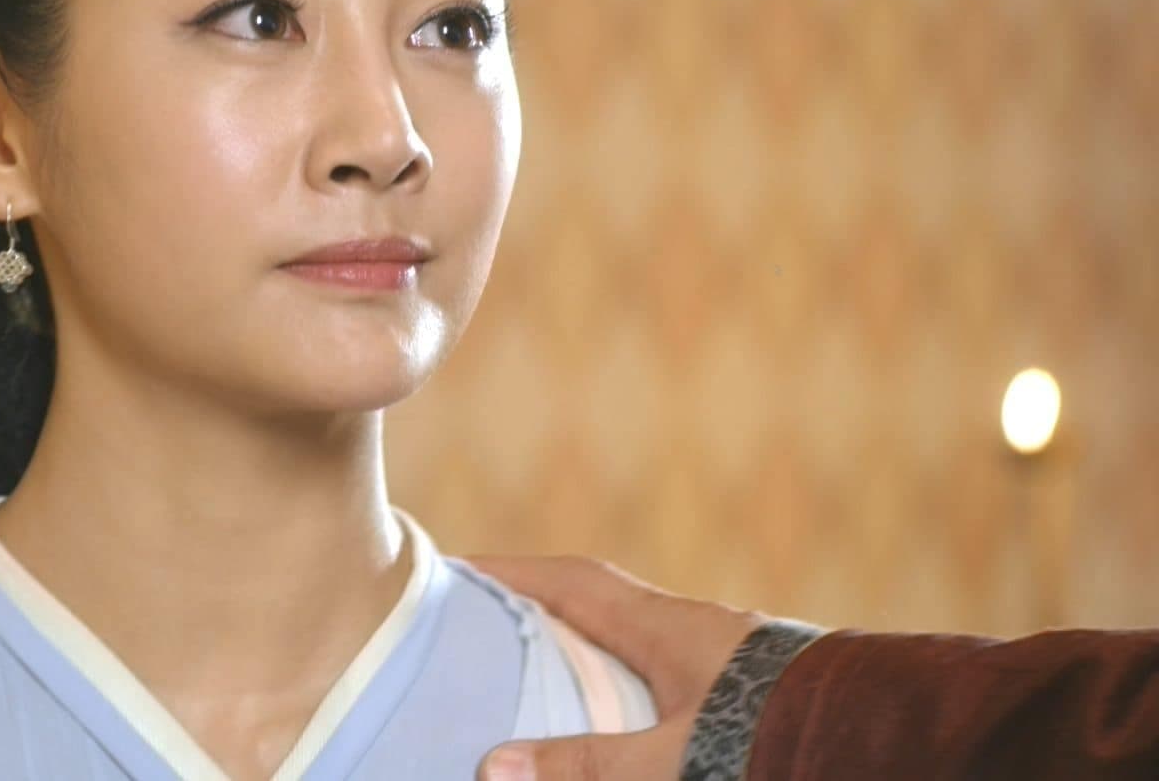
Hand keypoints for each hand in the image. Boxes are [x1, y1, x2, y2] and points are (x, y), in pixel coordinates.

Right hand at [464, 555, 763, 780]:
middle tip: (478, 628)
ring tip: (531, 674)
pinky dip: (622, 681)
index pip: (572, 580)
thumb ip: (588, 763)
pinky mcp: (742, 686)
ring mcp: (719, 655)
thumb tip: (492, 766)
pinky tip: (612, 715)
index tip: (455, 571)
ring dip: (581, 647)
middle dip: (537, 609)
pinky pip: (661, 670)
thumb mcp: (675, 756)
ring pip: (630, 638)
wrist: (876, 743)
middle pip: (596, 603)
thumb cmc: (776, 734)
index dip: (510, 573)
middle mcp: (690, 627)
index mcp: (665, 624)